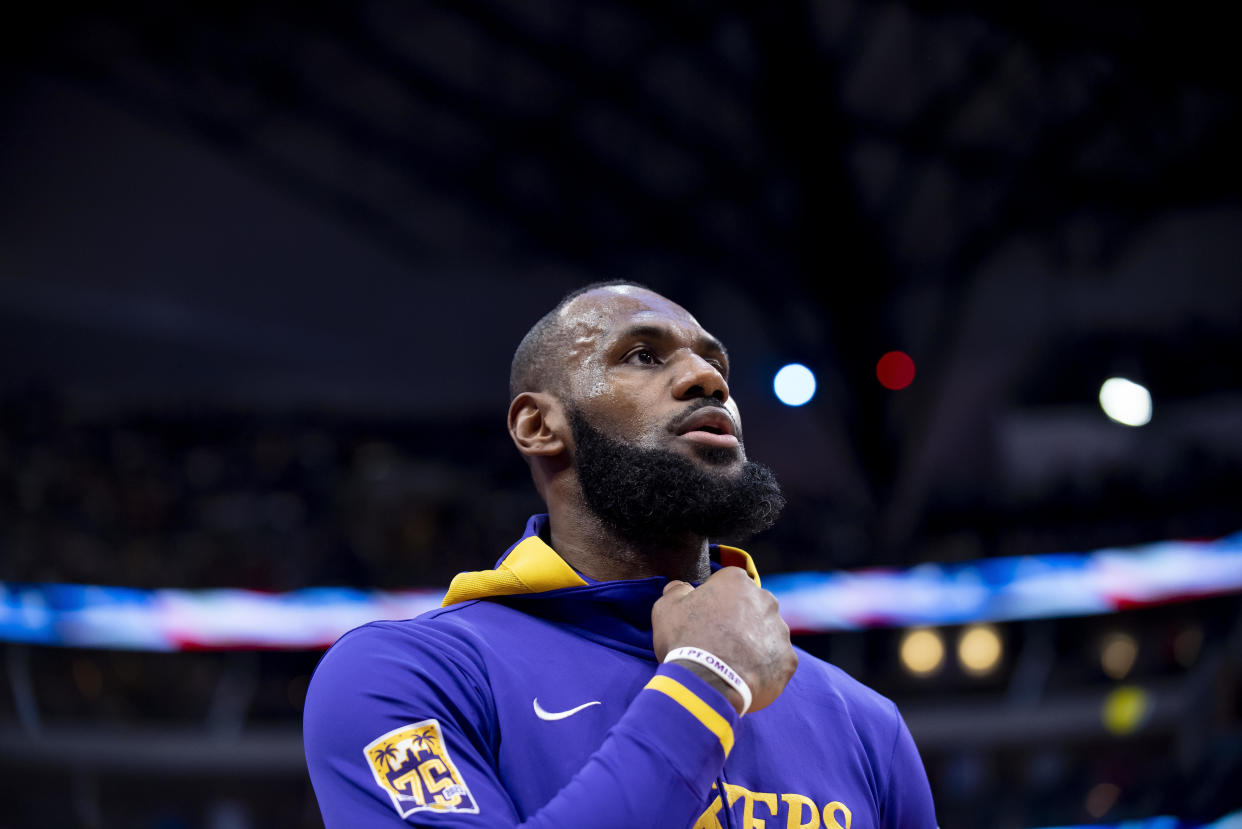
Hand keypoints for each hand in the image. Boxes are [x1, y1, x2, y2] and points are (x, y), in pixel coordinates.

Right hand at [651, 566, 796, 713]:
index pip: (729, 584)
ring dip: (753, 644)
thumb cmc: (684, 640)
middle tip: (718, 642)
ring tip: (731, 664)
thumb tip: (682, 588)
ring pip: (766, 634)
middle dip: (739, 620)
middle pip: (752, 607)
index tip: (705, 619)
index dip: (715, 601)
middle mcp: (765, 600)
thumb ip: (676, 591)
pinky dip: (763, 668)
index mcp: (737, 581)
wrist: (707, 684)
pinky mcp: (787, 660)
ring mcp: (780, 631)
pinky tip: (744, 677)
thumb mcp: (666, 609)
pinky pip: (775, 661)